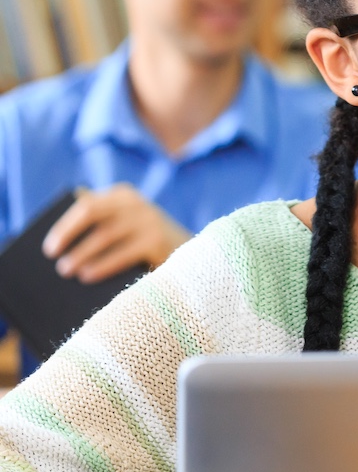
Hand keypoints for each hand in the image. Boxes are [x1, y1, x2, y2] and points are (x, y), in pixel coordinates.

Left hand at [41, 185, 191, 282]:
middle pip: (92, 212)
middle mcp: (136, 203)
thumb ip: (100, 224)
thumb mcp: (124, 229)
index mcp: (123, 196)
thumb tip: (59, 243)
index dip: (65, 225)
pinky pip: (122, 253)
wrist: (194, 258)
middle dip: (68, 234)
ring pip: (105, 234)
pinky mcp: (158, 240)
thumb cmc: (146, 247)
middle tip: (52, 257)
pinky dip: (102, 265)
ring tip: (66, 271)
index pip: (86, 204)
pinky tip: (88, 276)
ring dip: (82, 254)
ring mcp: (149, 219)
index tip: (48, 247)